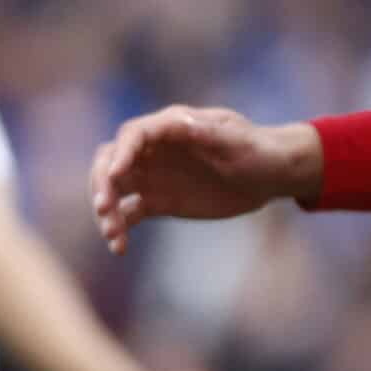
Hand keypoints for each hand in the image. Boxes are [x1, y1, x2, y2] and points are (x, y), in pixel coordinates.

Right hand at [90, 106, 321, 251]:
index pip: (133, 135)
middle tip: (104, 208)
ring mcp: (151, 176)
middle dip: (102, 183)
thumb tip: (179, 122)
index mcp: (169, 127)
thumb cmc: (255, 150)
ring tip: (113, 235)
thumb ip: (208, 132)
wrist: (268, 176)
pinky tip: (119, 248)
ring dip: (106, 209)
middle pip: (110, 160)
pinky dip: (118, 229)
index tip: (115, 176)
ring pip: (114, 189)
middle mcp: (152, 150)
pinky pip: (127, 214)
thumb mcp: (236, 140)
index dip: (120, 153)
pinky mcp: (156, 201)